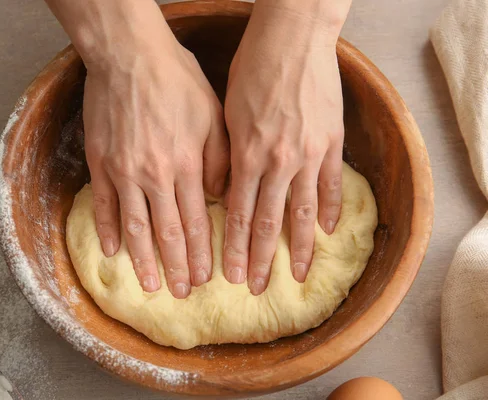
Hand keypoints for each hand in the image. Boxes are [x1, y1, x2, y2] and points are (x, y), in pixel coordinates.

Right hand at [83, 31, 228, 298]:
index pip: (196, 222)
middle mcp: (153, 175)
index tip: (205, 278)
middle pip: (167, 232)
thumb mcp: (212, 115)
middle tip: (181, 292)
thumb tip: (220, 197)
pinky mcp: (99, 162)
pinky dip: (107, 230)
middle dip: (176, 267)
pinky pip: (104, 204)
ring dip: (144, 260)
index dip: (201, 253)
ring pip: (134, 227)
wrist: (129, 54)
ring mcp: (122, 171)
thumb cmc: (176, 80)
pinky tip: (112, 251)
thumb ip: (219, 159)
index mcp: (185, 165)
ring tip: (149, 285)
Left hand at [223, 1, 348, 293]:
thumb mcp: (226, 111)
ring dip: (300, 247)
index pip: (238, 214)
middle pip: (268, 221)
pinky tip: (328, 231)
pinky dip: (330, 208)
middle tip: (257, 288)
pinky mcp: (332, 141)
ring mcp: (309, 153)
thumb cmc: (252, 68)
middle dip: (261, 259)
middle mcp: (278, 161)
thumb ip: (227, 154)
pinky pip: (332, 183)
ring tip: (300, 275)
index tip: (231, 276)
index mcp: (247, 154)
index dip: (234, 248)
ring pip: (303, 211)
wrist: (293, 36)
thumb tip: (225, 189)